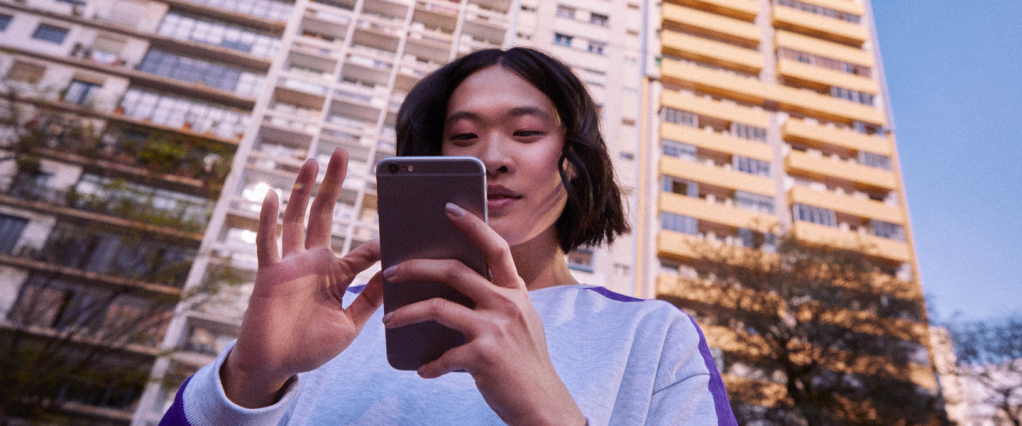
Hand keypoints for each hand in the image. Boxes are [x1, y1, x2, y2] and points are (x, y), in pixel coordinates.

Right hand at [221, 148, 383, 407]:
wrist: (274, 367)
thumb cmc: (310, 348)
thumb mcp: (350, 324)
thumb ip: (370, 298)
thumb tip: (398, 274)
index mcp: (335, 275)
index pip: (363, 250)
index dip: (380, 240)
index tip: (400, 218)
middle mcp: (313, 263)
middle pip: (324, 215)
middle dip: (332, 185)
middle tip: (343, 153)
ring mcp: (290, 265)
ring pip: (297, 219)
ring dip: (304, 190)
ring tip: (312, 161)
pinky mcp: (269, 274)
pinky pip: (267, 243)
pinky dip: (268, 219)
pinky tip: (272, 195)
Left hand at [381, 203, 584, 425]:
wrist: (541, 404)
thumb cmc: (525, 363)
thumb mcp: (520, 322)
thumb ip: (497, 301)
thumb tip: (455, 287)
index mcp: (516, 292)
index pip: (495, 248)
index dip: (473, 225)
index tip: (449, 208)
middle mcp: (507, 304)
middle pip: (455, 271)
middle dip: (417, 267)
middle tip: (391, 271)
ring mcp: (495, 329)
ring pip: (438, 307)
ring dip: (407, 313)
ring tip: (389, 320)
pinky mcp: (483, 356)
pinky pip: (442, 355)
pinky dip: (429, 365)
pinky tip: (424, 370)